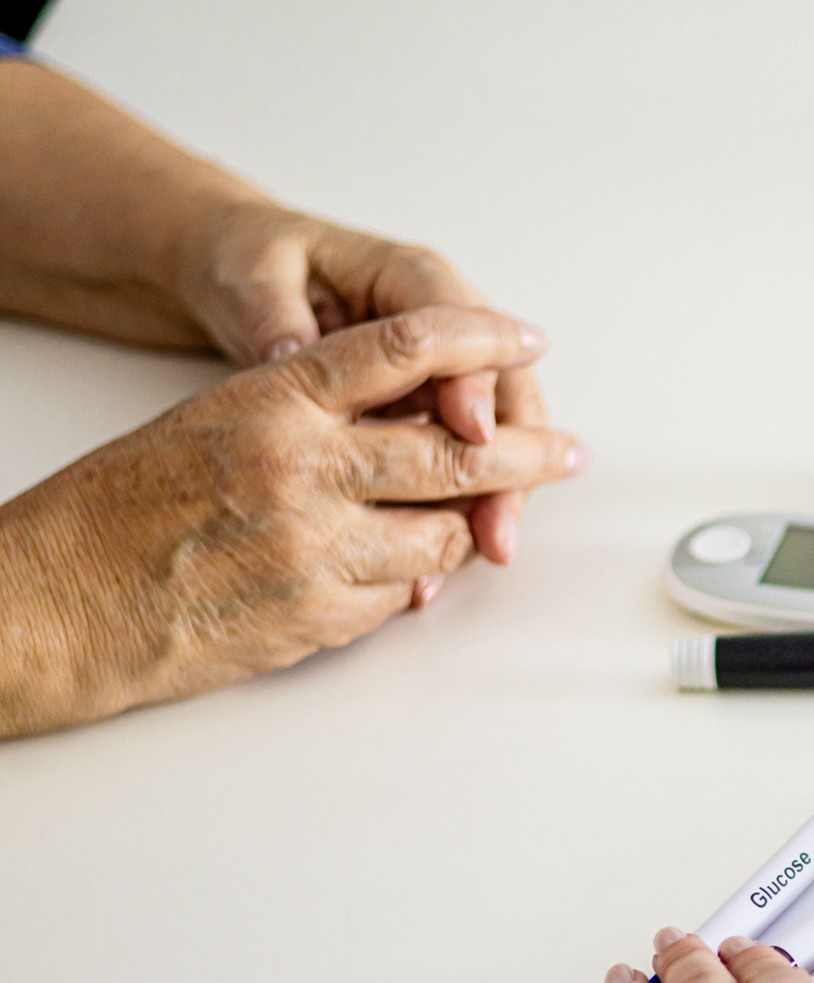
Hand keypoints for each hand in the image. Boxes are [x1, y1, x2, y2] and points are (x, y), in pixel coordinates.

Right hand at [0, 306, 583, 737]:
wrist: (50, 603)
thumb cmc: (115, 512)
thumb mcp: (209, 424)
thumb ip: (310, 417)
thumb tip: (403, 421)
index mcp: (273, 402)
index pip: (405, 347)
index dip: (480, 340)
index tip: (524, 338)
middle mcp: (304, 469)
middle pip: (456, 448)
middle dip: (528, 451)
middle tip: (568, 450)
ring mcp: (315, 549)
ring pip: (445, 534)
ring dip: (468, 529)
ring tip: (484, 523)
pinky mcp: (316, 619)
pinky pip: (401, 595)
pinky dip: (414, 582)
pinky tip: (409, 572)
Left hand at [175, 203, 547, 562]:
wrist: (236, 278)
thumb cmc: (245, 267)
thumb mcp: (247, 276)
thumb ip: (271, 312)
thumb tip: (289, 349)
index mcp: (405, 276)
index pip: (458, 328)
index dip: (473, 380)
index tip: (472, 432)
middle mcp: (440, 327)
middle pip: (503, 390)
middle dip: (511, 458)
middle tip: (500, 520)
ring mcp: (437, 372)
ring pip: (495, 435)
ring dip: (496, 493)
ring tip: (490, 549)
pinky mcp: (424, 411)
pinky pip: (459, 459)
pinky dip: (460, 505)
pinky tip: (449, 552)